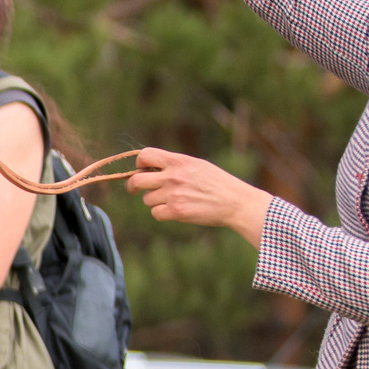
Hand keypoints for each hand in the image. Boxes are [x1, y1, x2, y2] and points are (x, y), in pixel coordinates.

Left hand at [125, 147, 272, 241]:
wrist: (235, 201)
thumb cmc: (217, 183)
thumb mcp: (196, 165)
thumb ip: (174, 165)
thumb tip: (152, 168)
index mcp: (178, 160)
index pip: (145, 155)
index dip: (139, 163)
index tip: (142, 169)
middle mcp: (172, 176)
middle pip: (136, 180)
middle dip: (132, 185)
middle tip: (134, 189)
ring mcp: (173, 194)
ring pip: (147, 199)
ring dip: (155, 201)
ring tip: (172, 200)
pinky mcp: (176, 211)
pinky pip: (155, 213)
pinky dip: (162, 214)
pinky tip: (175, 211)